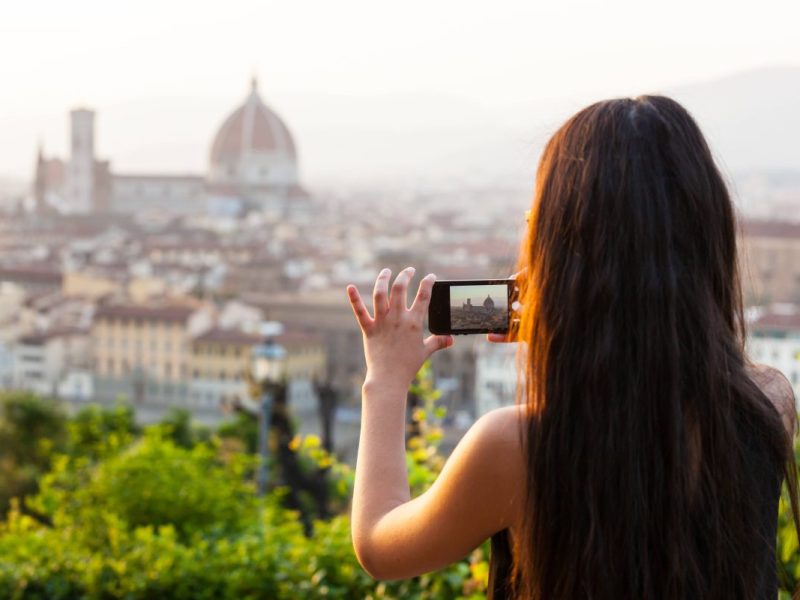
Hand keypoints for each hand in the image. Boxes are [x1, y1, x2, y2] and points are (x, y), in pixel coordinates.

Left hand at [347, 268, 452, 391]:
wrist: (388, 379)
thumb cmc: (408, 366)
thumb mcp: (425, 352)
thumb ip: (438, 342)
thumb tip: (451, 339)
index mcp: (414, 323)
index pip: (424, 296)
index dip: (428, 283)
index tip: (431, 276)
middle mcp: (397, 319)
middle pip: (400, 289)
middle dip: (405, 275)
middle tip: (409, 270)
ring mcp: (382, 322)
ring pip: (380, 294)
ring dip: (383, 279)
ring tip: (386, 271)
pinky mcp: (368, 329)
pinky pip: (359, 311)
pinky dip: (353, 298)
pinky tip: (350, 286)